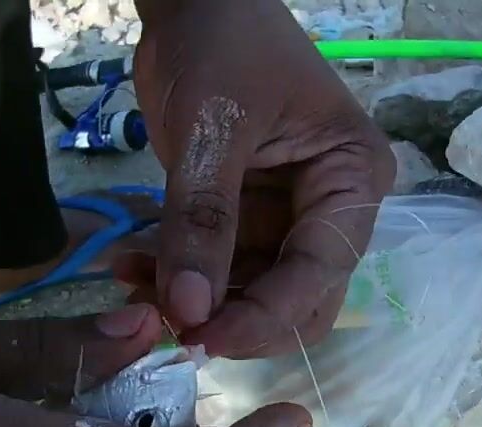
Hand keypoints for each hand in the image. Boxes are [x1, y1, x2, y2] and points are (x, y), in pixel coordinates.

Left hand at [127, 0, 394, 357]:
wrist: (194, 2)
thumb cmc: (224, 45)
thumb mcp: (213, 128)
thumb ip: (202, 220)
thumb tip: (188, 310)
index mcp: (352, 181)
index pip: (320, 273)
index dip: (265, 316)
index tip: (203, 338)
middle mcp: (329, 210)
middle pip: (296, 300)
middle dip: (234, 319)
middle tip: (168, 325)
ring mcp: (284, 218)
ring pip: (248, 293)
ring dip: (193, 301)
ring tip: (131, 285)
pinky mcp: (242, 219)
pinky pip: (214, 270)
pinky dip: (174, 276)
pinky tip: (129, 266)